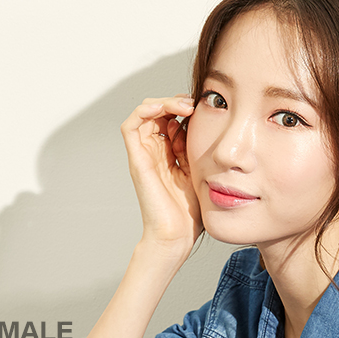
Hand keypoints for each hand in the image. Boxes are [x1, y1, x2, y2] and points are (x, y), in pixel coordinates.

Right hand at [120, 95, 202, 253]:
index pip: (171, 119)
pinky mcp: (136, 159)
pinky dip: (145, 110)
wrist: (177, 236)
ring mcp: (144, 155)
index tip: (203, 109)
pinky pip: (130, 125)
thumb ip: (199, 151)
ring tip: (184, 106)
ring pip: (144, 113)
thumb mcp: (201, 173)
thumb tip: (207, 126)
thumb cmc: (190, 214)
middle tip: (194, 104)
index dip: (184, 108)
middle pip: (158, 112)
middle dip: (175, 101)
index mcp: (170, 155)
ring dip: (163, 102)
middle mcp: (154, 152)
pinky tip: (165, 108)